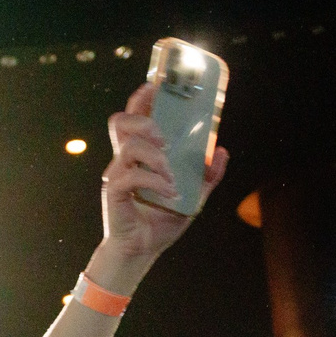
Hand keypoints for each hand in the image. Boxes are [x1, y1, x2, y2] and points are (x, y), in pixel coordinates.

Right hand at [97, 81, 226, 275]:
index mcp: (141, 153)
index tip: (156, 86)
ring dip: (155, 155)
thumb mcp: (193, 196)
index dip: (142, 97)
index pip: (135, 115)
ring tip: (171, 171)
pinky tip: (169, 191)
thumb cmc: (161, 220)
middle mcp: (125, 158)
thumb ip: (207, 174)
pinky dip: (154, 180)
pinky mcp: (114, 191)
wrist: (143, 250)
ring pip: (128, 146)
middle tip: (165, 136)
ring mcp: (117, 173)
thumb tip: (221, 151)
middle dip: (144, 120)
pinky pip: (131, 175)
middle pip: (120, 122)